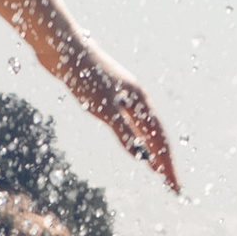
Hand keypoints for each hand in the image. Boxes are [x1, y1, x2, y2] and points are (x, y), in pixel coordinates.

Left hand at [54, 38, 179, 191]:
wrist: (62, 48)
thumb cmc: (84, 75)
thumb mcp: (104, 108)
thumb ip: (123, 132)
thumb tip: (141, 156)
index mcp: (140, 99)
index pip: (159, 139)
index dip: (167, 164)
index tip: (175, 187)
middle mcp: (136, 97)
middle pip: (155, 134)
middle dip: (164, 161)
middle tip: (172, 186)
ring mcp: (122, 95)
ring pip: (143, 128)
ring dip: (152, 150)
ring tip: (157, 170)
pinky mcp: (106, 95)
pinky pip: (130, 123)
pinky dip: (136, 138)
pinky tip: (133, 146)